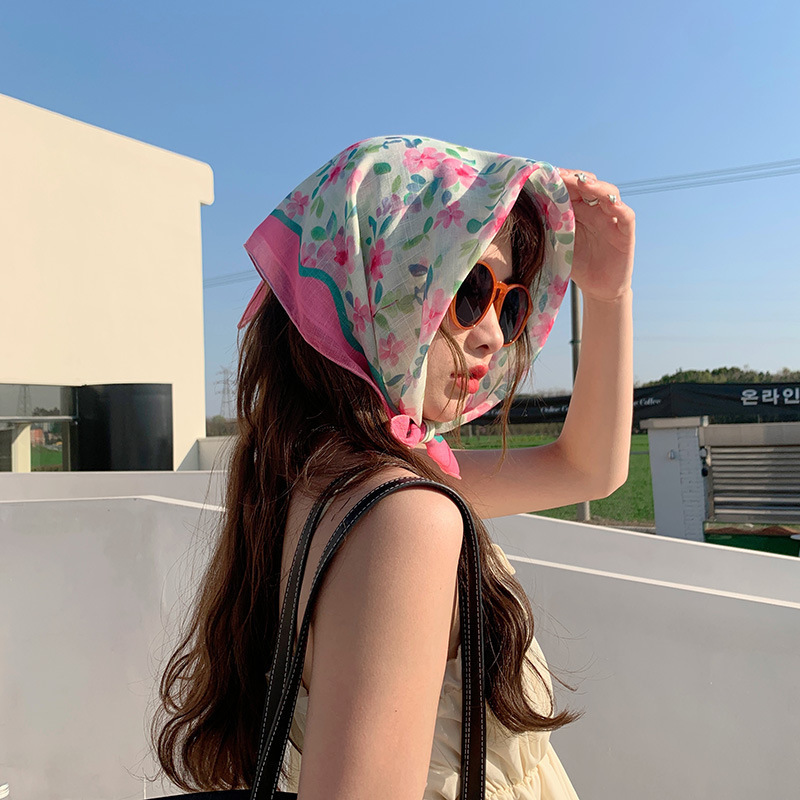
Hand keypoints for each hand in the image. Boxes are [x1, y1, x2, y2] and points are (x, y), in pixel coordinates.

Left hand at [557, 168, 634, 302]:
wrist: (597, 289)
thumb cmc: (576, 265)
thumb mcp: (557, 243)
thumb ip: (548, 226)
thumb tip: (525, 210)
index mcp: (578, 210)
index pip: (571, 187)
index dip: (560, 179)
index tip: (544, 174)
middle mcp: (596, 210)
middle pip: (589, 185)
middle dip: (574, 178)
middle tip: (559, 174)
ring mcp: (612, 219)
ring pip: (608, 193)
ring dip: (596, 186)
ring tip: (582, 182)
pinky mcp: (625, 232)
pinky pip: (625, 216)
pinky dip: (619, 207)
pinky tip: (610, 203)